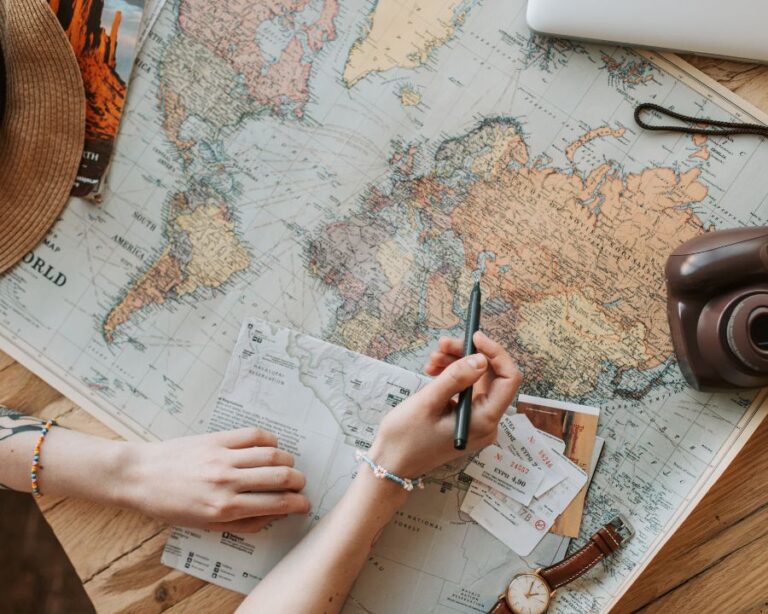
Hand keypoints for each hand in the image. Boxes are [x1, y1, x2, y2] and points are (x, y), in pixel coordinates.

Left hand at [119, 428, 310, 532]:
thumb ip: (241, 523)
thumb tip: (271, 515)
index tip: (304, 504)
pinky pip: (254, 435)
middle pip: (280, 477)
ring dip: (288, 460)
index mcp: (224, 509)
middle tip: (300, 484)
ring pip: (272, 454)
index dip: (297, 504)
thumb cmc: (169, 505)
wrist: (139, 477)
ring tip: (289, 465)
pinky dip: (270, 439)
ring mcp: (223, 458)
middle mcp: (227, 482)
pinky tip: (271, 446)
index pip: (276, 504)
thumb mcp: (204, 526)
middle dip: (298, 482)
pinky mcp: (217, 439)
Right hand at [368, 331, 521, 476]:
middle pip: (491, 377)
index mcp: (484, 421)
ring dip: (457, 364)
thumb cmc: (406, 437)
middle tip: (443, 345)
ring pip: (477, 382)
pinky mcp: (465, 420)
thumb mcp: (428, 402)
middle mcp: (487, 423)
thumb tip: (481, 358)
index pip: (508, 380)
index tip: (475, 337)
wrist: (391, 464)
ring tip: (432, 360)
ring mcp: (477, 422)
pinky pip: (466, 392)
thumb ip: (456, 378)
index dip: (495, 354)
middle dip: (468, 355)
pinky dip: (452, 378)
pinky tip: (433, 371)